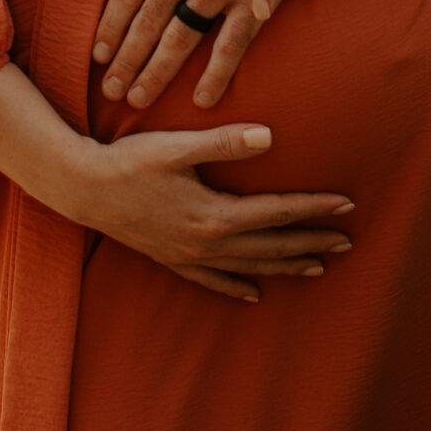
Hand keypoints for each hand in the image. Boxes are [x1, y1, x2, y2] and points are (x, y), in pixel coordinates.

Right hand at [61, 119, 353, 303]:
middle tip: (347, 241)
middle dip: (312, 242)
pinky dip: (237, 287)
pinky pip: (213, 281)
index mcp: (216, 214)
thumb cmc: (130, 162)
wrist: (83, 189)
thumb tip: (269, 136)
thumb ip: (225, 143)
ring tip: (318, 267)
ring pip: (250, 266)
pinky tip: (254, 294)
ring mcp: (190, 255)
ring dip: (286, 266)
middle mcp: (208, 242)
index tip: (346, 205)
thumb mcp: (178, 147)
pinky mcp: (173, 259)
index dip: (314, 208)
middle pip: (272, 245)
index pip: (278, 212)